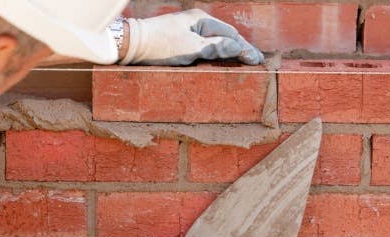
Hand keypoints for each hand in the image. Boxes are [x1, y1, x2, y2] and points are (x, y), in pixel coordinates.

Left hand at [120, 9, 263, 65]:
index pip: (230, 34)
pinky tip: (220, 62)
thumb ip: (217, 48)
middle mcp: (196, 23)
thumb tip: (239, 48)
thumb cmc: (161, 45)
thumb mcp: (192, 48)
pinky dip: (215, 54)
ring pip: (214, 43)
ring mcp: (187, 32)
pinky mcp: (179, 42)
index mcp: (201, 20)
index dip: (245, 48)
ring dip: (228, 52)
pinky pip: (203, 47)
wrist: (131, 45)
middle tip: (256, 62)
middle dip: (240, 49)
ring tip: (243, 63)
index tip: (257, 60)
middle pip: (224, 37)